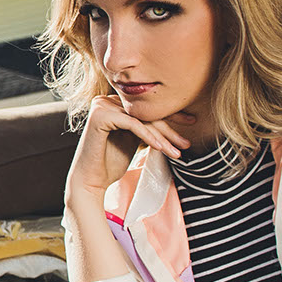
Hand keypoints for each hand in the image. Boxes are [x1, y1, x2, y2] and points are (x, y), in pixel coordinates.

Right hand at [66, 93, 186, 212]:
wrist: (90, 181)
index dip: (171, 115)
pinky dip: (149, 137)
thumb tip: (175, 120)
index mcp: (114, 103)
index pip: (147, 108)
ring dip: (163, 137)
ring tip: (177, 152)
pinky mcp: (100, 116)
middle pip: (146, 113)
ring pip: (142, 119)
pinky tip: (161, 149)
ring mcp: (101, 106)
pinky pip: (133, 124)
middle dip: (170, 129)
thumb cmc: (110, 163)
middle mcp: (106, 100)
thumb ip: (146, 127)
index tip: (191, 122)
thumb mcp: (134, 140)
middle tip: (186, 143)